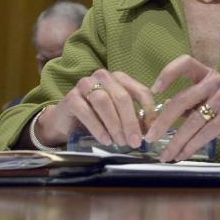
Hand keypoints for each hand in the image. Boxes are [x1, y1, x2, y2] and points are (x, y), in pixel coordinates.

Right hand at [37, 69, 154, 147]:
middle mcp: (103, 77)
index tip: (152, 130)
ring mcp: (85, 85)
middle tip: (135, 141)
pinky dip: (98, 127)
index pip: (140, 91)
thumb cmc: (97, 118)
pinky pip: (86, 111)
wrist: (67, 122)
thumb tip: (152, 130)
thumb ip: (135, 119)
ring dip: (114, 124)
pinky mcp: (71, 98)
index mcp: (119, 78)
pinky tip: (105, 140)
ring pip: (104, 102)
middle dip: (130, 121)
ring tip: (120, 142)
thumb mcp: (119, 117)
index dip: (148, 111)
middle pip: (122, 97)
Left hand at [143, 55, 219, 161]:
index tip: (154, 90)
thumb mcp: (209, 106)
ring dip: (175, 142)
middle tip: (150, 138)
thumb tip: (162, 110)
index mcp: (209, 75)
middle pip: (180, 101)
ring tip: (166, 155)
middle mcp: (216, 81)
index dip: (167, 73)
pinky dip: (190, 147)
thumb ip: (189, 106)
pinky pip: (203, 133)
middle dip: (162, 122)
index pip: (185, 63)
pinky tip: (182, 155)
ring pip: (191, 122)